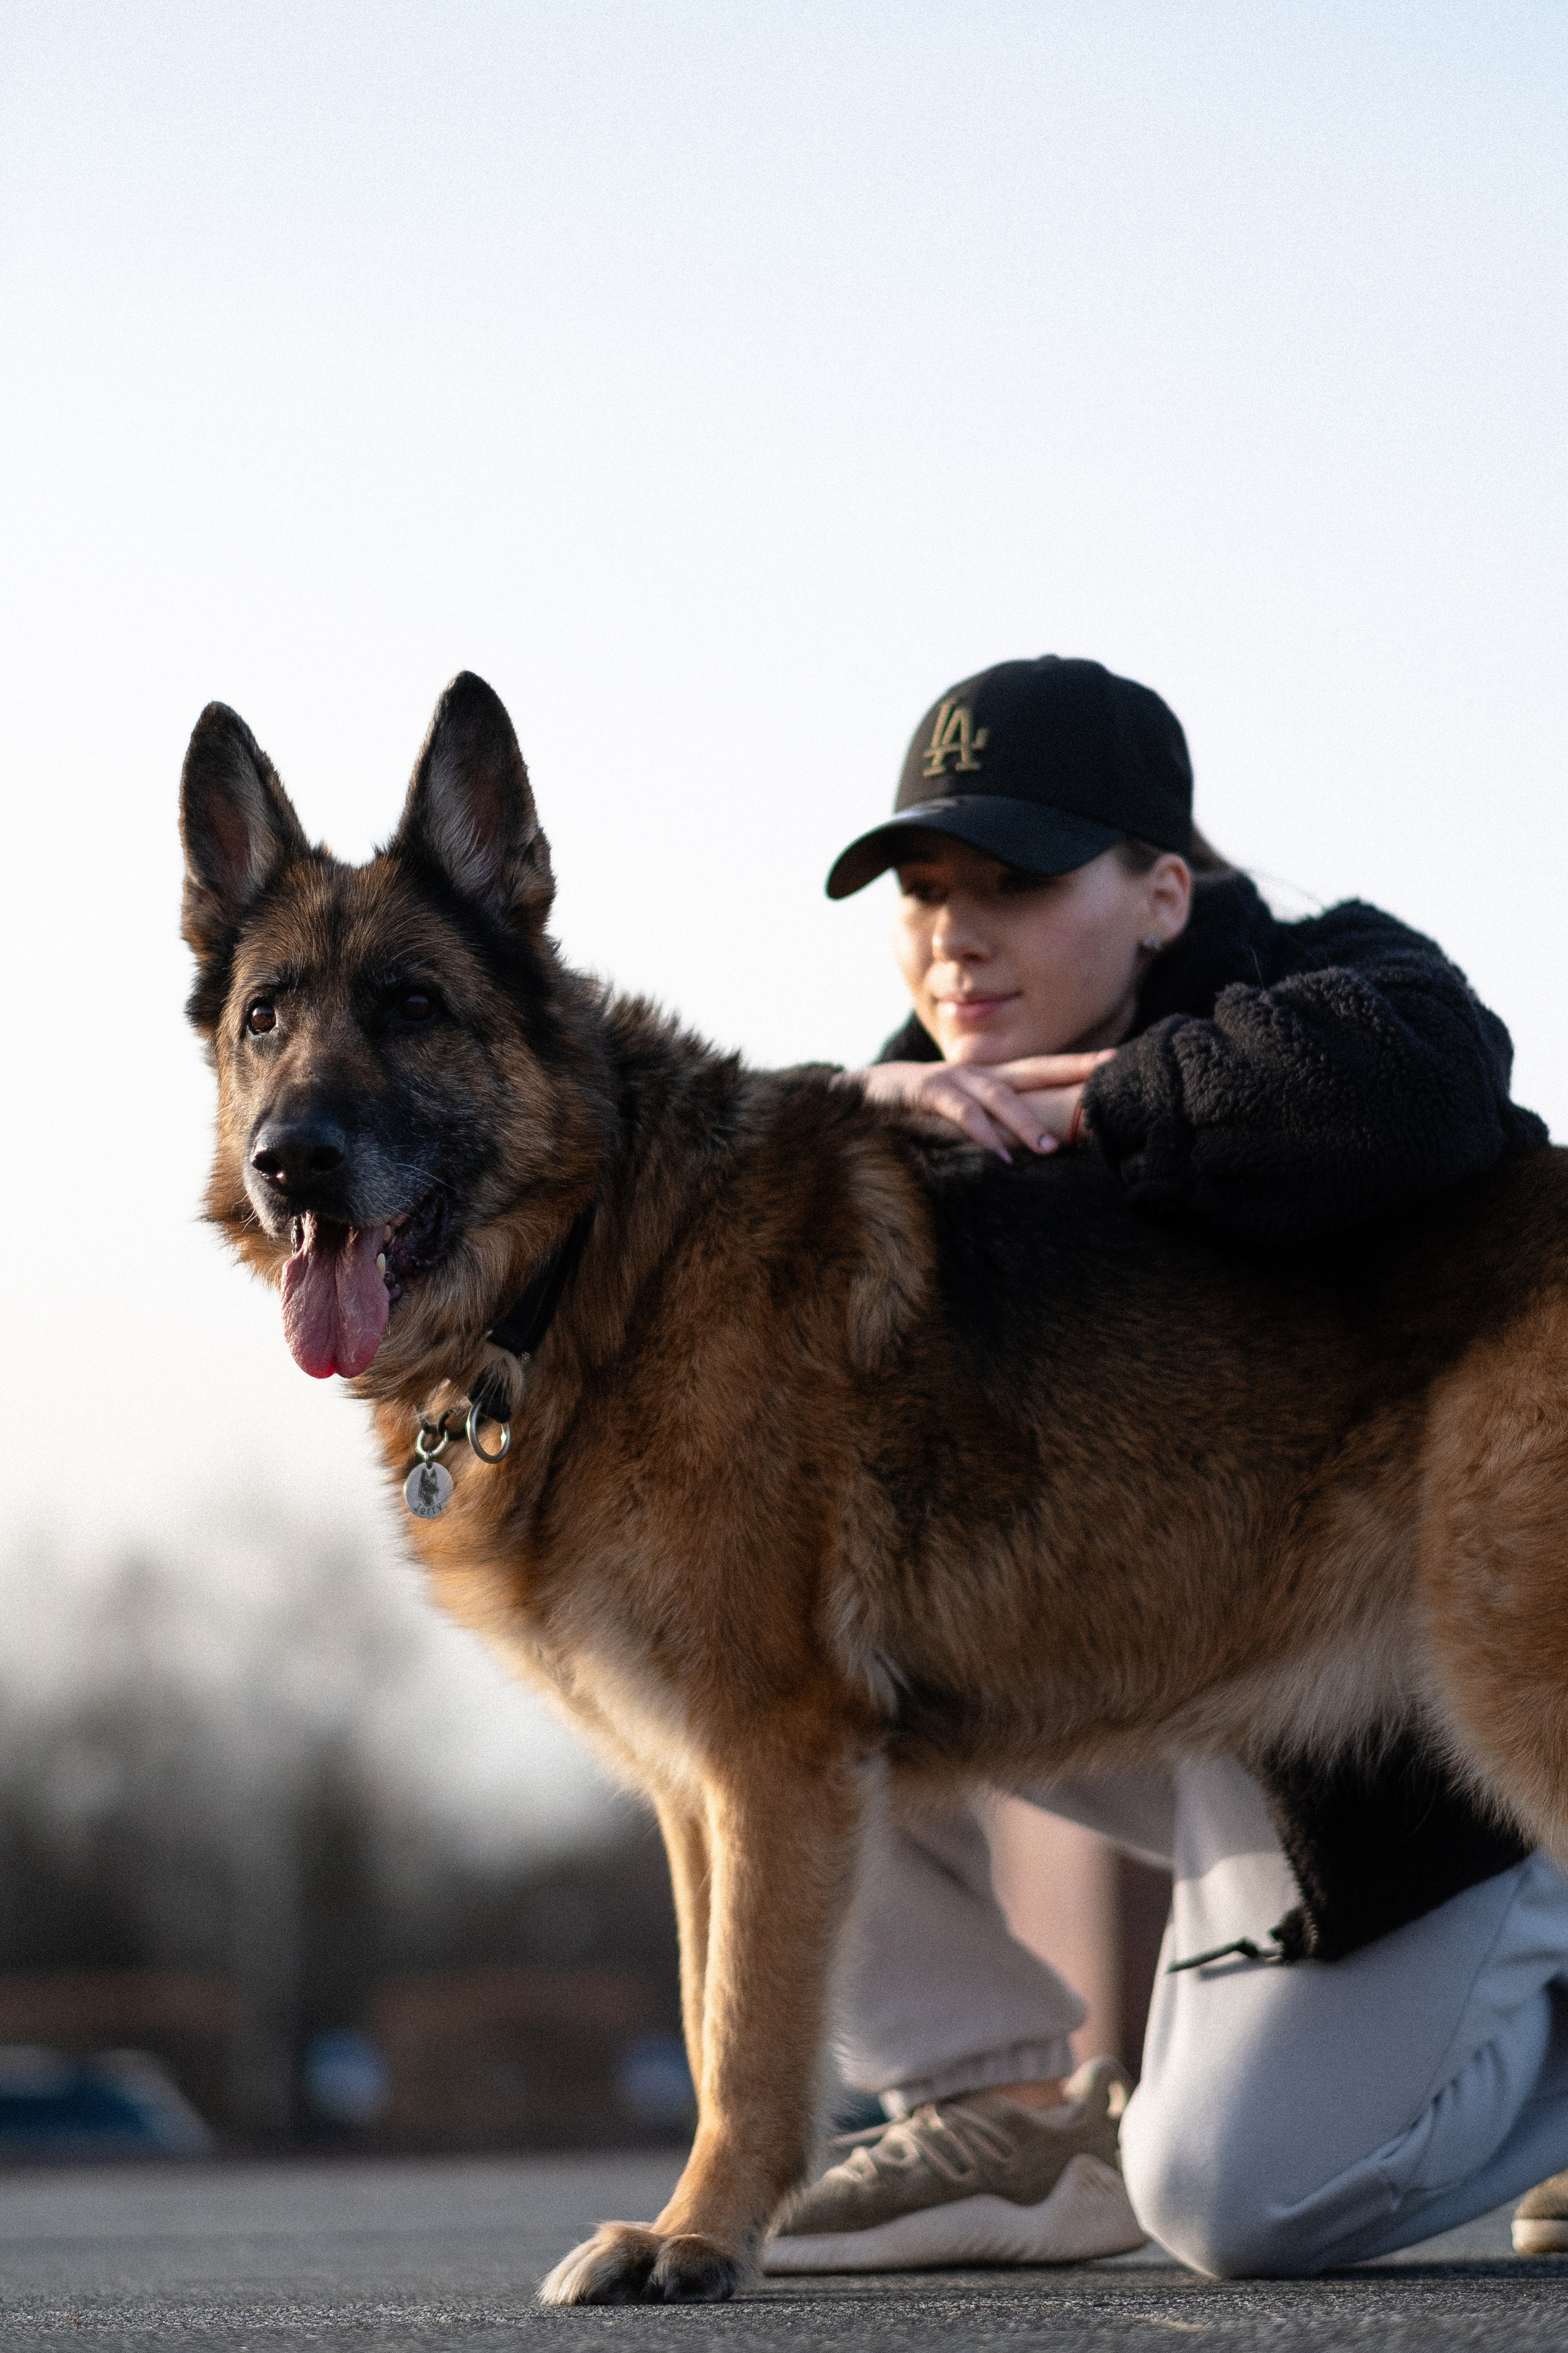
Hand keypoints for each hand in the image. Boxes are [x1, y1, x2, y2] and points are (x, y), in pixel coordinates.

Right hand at [852, 1052, 1114, 1160]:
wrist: (864, 1092)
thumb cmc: (921, 1105)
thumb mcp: (964, 1109)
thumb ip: (996, 1119)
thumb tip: (1037, 1141)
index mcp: (994, 1077)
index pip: (1044, 1068)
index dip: (1079, 1065)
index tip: (1117, 1062)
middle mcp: (981, 1074)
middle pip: (1034, 1069)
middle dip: (1071, 1072)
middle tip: (1106, 1081)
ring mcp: (955, 1080)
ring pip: (1000, 1097)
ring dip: (1025, 1124)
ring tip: (1049, 1150)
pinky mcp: (928, 1092)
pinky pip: (960, 1113)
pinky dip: (981, 1133)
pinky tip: (999, 1155)